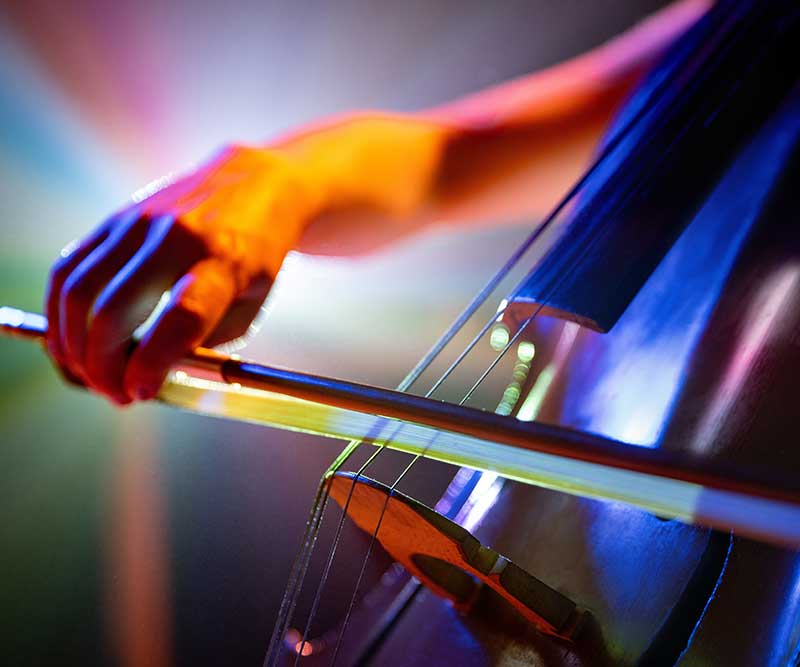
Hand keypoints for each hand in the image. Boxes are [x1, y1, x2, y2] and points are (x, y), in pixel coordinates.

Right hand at [45, 144, 320, 403]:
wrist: (252, 185)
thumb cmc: (255, 257)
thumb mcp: (250, 306)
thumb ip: (202, 343)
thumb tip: (142, 376)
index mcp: (225, 261)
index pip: (182, 315)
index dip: (152, 362)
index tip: (139, 392)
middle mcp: (177, 237)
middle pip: (114, 310)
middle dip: (103, 367)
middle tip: (117, 394)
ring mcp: (139, 223)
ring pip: (78, 292)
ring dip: (73, 346)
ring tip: (91, 375)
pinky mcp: (114, 219)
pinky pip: (68, 269)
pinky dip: (60, 313)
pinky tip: (72, 341)